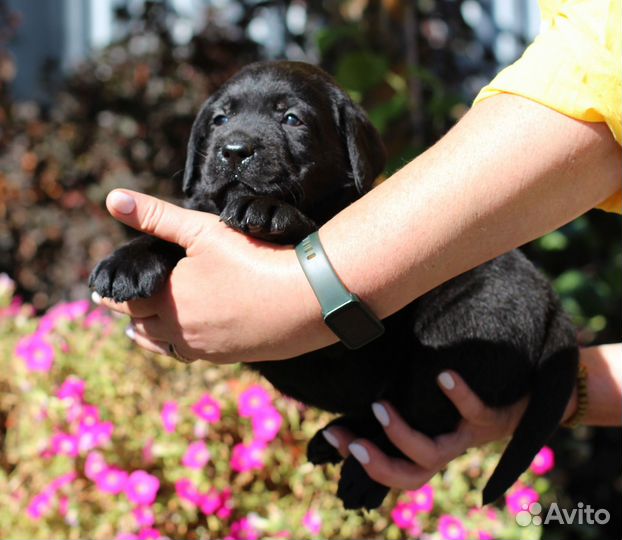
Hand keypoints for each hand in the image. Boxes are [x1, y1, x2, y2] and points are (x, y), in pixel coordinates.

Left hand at [94, 190, 334, 362]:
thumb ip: (156, 216)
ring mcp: (207, 346)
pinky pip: (192, 355)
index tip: (100, 293)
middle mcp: (181, 329)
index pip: (127, 301)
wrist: (304, 299)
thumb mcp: (202, 230)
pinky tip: (182, 345)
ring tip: (137, 333)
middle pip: (142, 325)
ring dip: (148, 337)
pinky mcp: (231, 355)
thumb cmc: (253, 259)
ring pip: (165, 345)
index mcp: (168, 298)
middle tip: (116, 310)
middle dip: (127, 316)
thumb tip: (112, 198)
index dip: (112, 296)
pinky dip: (177, 348)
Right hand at [322, 371, 548, 490]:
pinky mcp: (494, 418)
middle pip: (411, 476)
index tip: (331, 435)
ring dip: (402, 434)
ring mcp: (470, 436)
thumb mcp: (443, 400)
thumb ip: (413, 398)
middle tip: (353, 441)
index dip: (359, 458)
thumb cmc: (480, 394)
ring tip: (380, 405)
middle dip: (378, 464)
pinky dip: (459, 396)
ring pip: (434, 453)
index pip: (392, 466)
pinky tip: (443, 375)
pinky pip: (476, 412)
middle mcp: (450, 448)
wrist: (537, 393)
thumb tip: (368, 377)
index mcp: (434, 445)